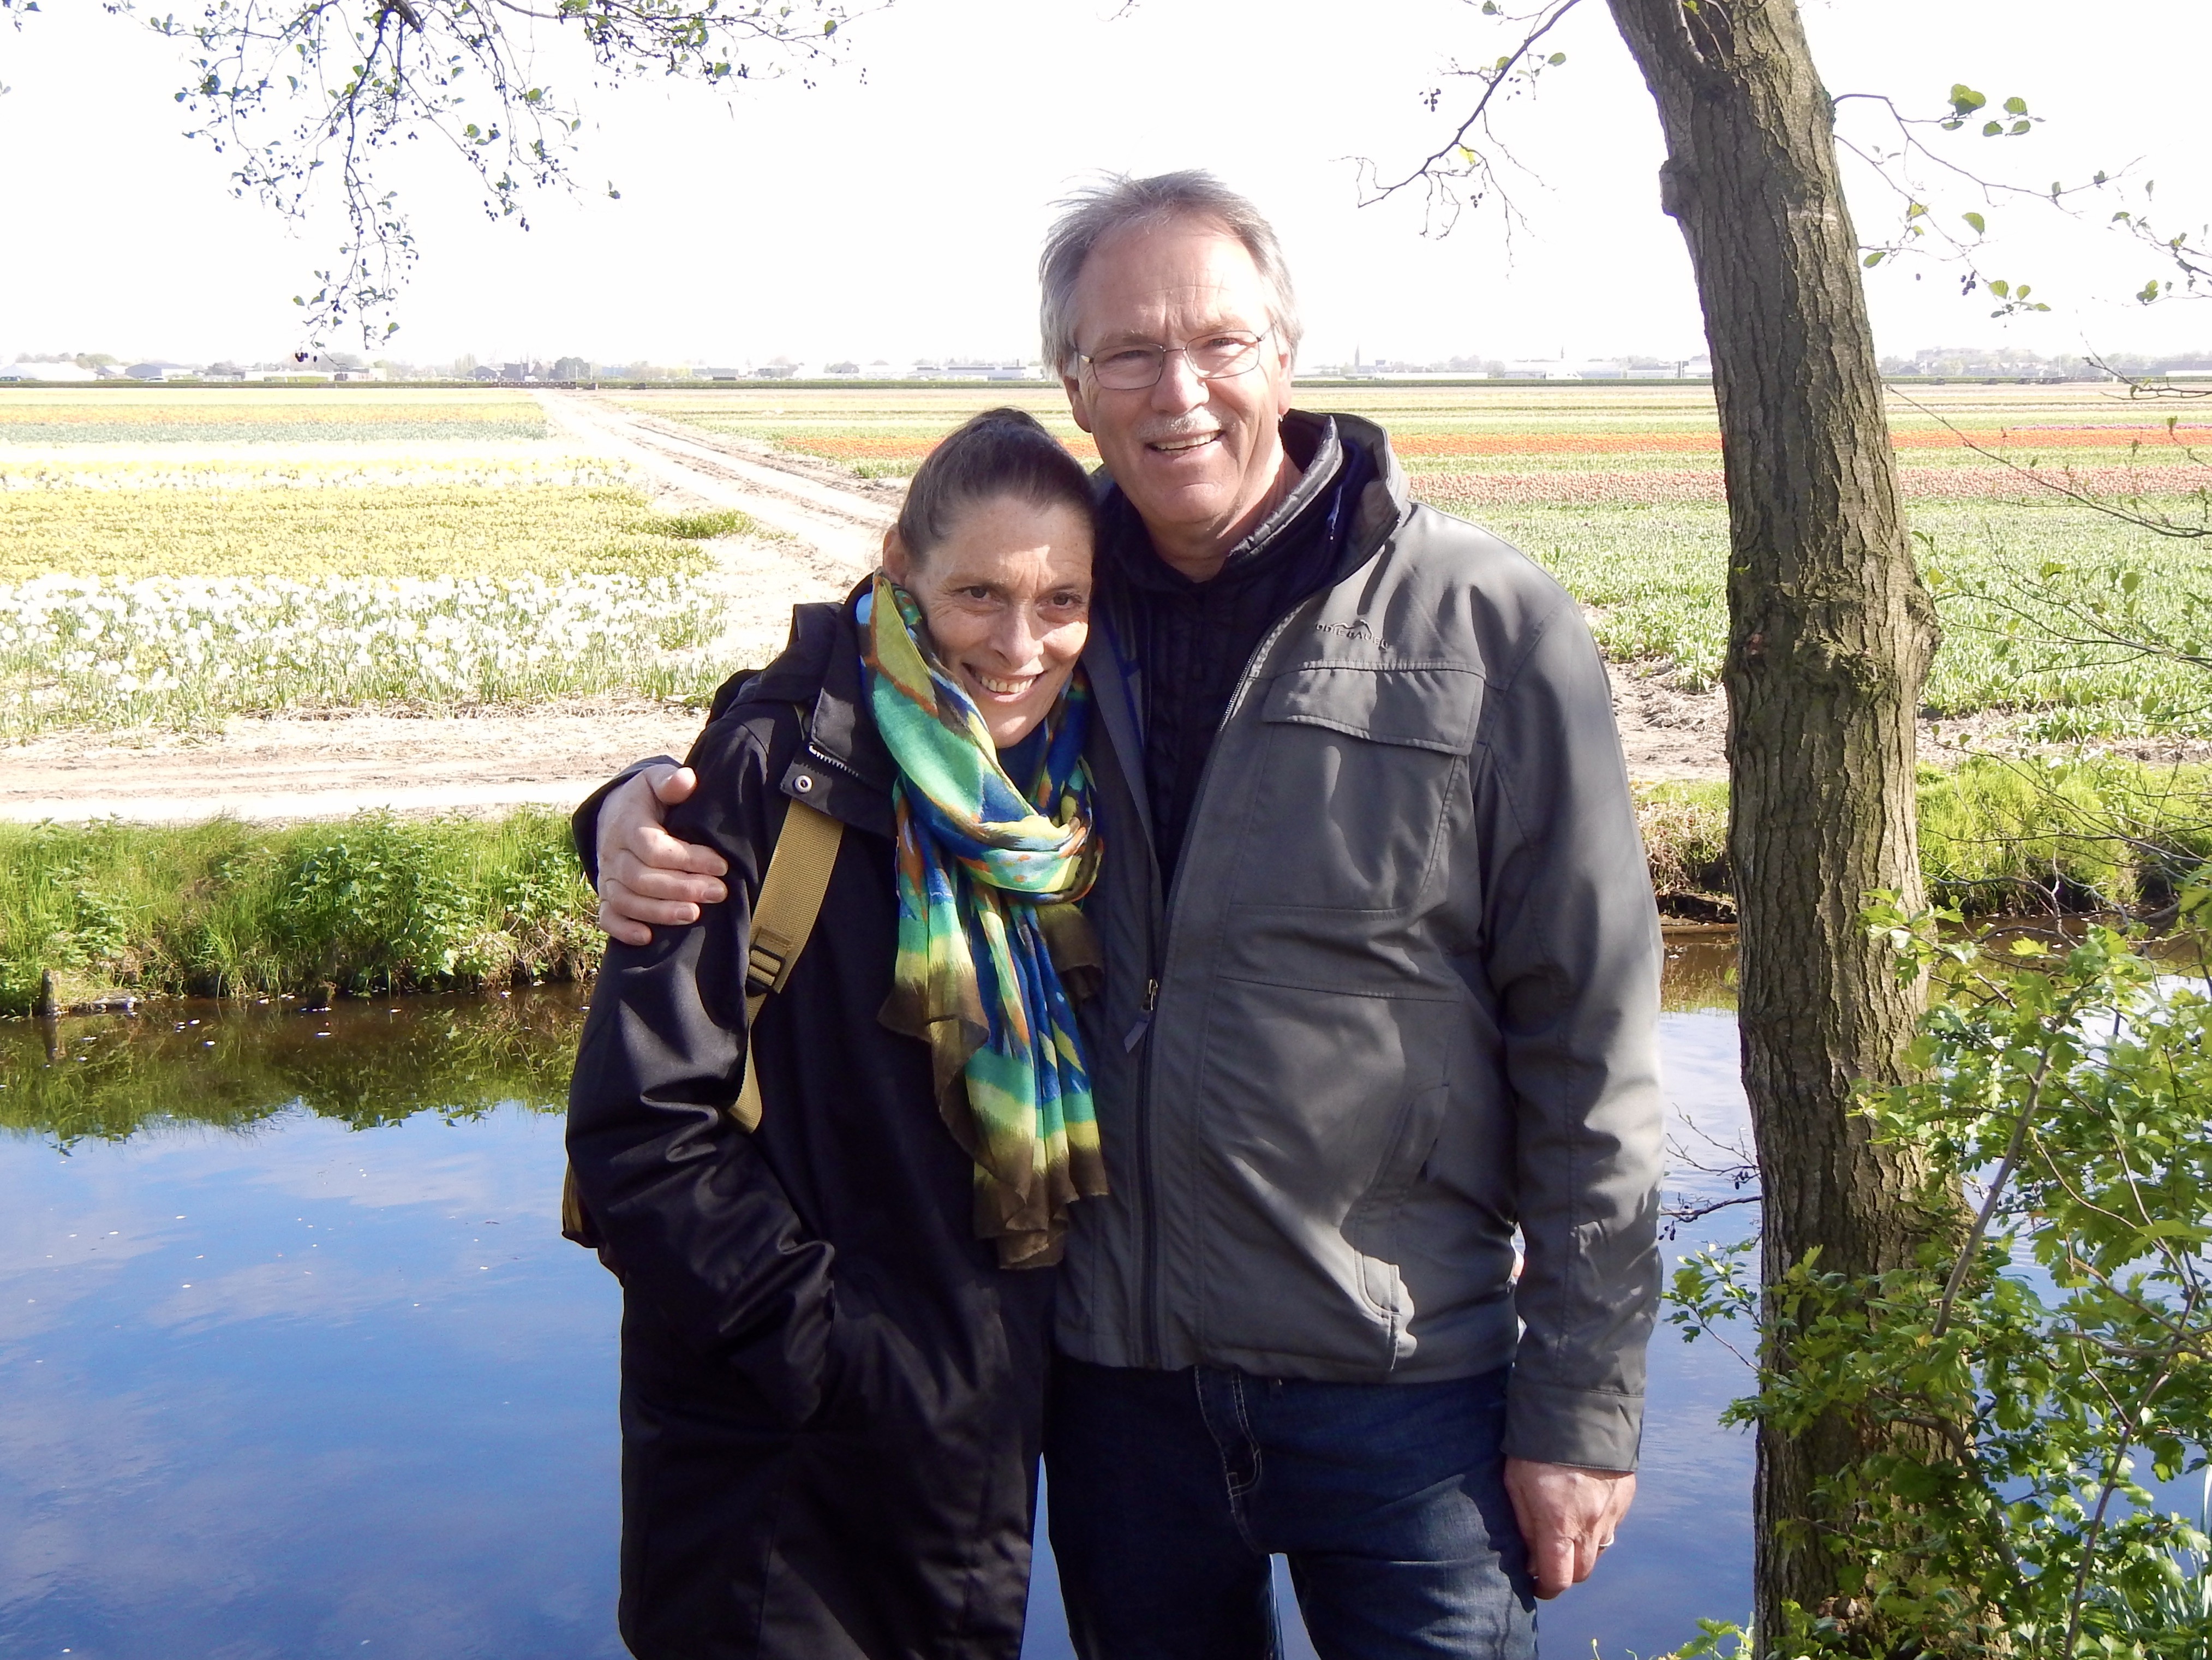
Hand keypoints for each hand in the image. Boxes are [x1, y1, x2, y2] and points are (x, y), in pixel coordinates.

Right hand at [594, 765, 729, 945]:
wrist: (615, 814)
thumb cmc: (646, 799)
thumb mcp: (656, 781)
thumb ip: (670, 782)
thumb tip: (687, 780)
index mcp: (627, 825)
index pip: (653, 847)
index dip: (687, 859)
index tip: (721, 865)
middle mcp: (613, 853)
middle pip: (641, 878)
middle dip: (681, 888)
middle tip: (718, 892)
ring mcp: (607, 876)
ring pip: (626, 900)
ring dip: (659, 911)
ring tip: (693, 914)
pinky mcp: (606, 895)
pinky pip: (607, 917)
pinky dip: (623, 929)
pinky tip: (647, 938)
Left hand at [1503, 1457, 1634, 1599]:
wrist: (1579, 1407)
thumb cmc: (1536, 1446)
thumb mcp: (1516, 1485)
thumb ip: (1526, 1525)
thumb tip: (1531, 1558)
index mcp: (1560, 1525)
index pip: (1558, 1578)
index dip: (1546, 1588)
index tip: (1536, 1585)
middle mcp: (1592, 1525)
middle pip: (1583, 1571)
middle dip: (1566, 1572)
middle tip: (1550, 1559)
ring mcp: (1613, 1511)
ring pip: (1600, 1549)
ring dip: (1583, 1550)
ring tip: (1567, 1530)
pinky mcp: (1627, 1496)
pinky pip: (1613, 1524)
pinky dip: (1598, 1525)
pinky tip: (1584, 1506)